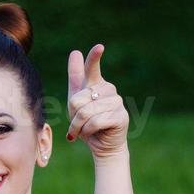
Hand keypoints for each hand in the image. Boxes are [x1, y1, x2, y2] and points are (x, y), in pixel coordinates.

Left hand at [66, 43, 129, 159]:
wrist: (102, 145)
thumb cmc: (88, 123)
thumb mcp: (75, 102)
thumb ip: (75, 79)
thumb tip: (75, 51)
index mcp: (97, 85)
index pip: (92, 68)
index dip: (94, 58)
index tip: (99, 47)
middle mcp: (109, 90)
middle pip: (77, 99)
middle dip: (73, 116)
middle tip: (78, 124)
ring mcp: (117, 102)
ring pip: (86, 112)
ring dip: (79, 126)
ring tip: (83, 131)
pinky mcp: (120, 116)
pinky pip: (95, 121)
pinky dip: (88, 131)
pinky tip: (92, 134)